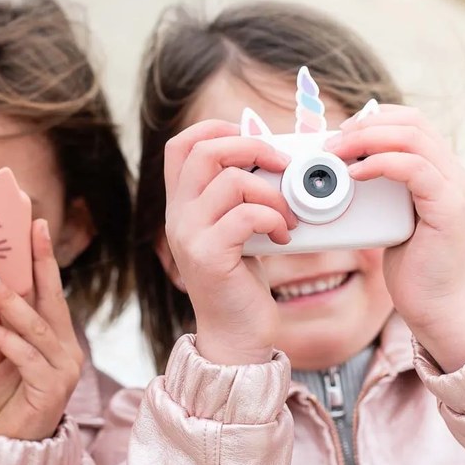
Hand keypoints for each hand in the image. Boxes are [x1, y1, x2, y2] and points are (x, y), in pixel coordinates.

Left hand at [0, 219, 84, 440]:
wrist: (8, 449)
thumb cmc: (3, 402)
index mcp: (55, 338)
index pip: (49, 292)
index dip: (43, 259)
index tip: (36, 226)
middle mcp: (66, 349)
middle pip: (52, 300)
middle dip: (39, 265)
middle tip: (26, 234)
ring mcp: (63, 369)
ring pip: (36, 327)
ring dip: (9, 303)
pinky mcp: (52, 388)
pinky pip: (26, 356)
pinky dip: (3, 339)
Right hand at [163, 120, 295, 364]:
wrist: (235, 335)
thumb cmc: (240, 282)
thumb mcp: (237, 231)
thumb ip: (241, 197)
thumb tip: (276, 159)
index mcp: (181, 205)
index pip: (180, 145)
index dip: (215, 129)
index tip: (252, 141)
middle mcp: (177, 216)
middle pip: (204, 151)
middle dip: (252, 147)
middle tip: (282, 165)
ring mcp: (189, 236)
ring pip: (231, 181)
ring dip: (272, 193)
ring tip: (287, 216)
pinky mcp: (208, 257)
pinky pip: (245, 215)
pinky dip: (273, 219)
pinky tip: (283, 237)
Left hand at [328, 105, 464, 371]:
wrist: (434, 303)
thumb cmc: (409, 262)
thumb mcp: (386, 215)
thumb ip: (375, 187)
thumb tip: (336, 167)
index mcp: (436, 168)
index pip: (408, 120)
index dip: (371, 118)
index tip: (338, 133)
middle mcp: (450, 171)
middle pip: (410, 122)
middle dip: (364, 125)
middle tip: (331, 142)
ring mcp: (453, 187)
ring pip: (412, 138)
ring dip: (366, 140)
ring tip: (335, 154)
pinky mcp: (449, 207)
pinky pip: (415, 169)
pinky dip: (381, 164)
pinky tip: (354, 174)